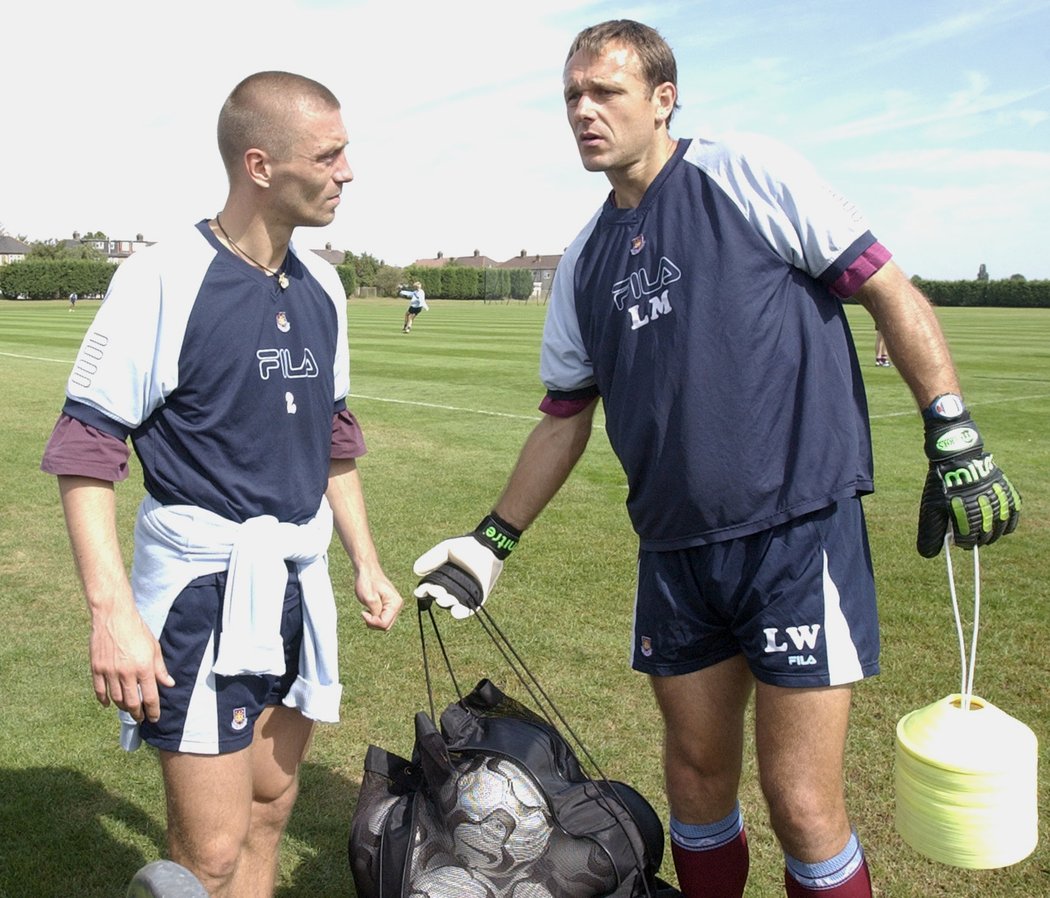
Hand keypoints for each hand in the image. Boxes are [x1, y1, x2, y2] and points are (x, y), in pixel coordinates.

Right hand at [90, 604, 173, 722]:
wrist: (114, 617)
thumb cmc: (137, 630)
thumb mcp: (154, 648)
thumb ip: (160, 669)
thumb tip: (168, 684)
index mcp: (144, 668)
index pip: (150, 697)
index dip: (153, 711)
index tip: (154, 718)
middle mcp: (127, 673)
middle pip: (131, 702)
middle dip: (137, 713)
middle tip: (140, 718)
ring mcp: (110, 672)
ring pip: (116, 699)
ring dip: (122, 707)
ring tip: (128, 710)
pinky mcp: (96, 668)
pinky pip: (99, 690)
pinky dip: (104, 700)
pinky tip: (108, 704)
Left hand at [355, 566, 403, 630]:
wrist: (367, 571)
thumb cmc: (367, 581)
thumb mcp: (369, 599)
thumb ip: (375, 613)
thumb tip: (377, 621)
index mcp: (395, 603)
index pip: (385, 624)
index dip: (372, 622)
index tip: (364, 612)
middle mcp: (397, 605)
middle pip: (386, 626)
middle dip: (373, 622)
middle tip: (365, 612)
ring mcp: (393, 606)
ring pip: (384, 623)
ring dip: (373, 620)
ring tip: (367, 610)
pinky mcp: (388, 606)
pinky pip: (382, 618)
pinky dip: (374, 617)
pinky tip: (369, 609)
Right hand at [413, 514, 520, 617]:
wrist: (486, 547)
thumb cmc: (466, 546)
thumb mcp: (445, 549)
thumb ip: (431, 559)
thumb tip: (416, 571)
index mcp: (444, 577)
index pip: (430, 588)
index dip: (424, 591)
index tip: (420, 591)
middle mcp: (453, 587)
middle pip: (440, 597)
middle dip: (436, 595)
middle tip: (436, 590)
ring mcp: (465, 594)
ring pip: (452, 605)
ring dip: (446, 604)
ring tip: (445, 598)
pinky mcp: (478, 598)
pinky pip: (468, 610)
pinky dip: (461, 613)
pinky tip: (455, 611)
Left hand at [916, 396, 1020, 556]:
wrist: (957, 457)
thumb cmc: (941, 484)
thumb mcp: (930, 507)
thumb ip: (930, 532)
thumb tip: (927, 555)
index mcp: (962, 512)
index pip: (967, 541)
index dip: (962, 544)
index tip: (958, 541)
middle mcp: (983, 507)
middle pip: (985, 537)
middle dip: (976, 541)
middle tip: (970, 538)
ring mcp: (997, 500)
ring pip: (1001, 529)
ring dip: (992, 535)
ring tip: (983, 534)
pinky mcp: (1007, 492)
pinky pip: (1014, 514)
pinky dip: (1009, 524)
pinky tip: (1001, 526)